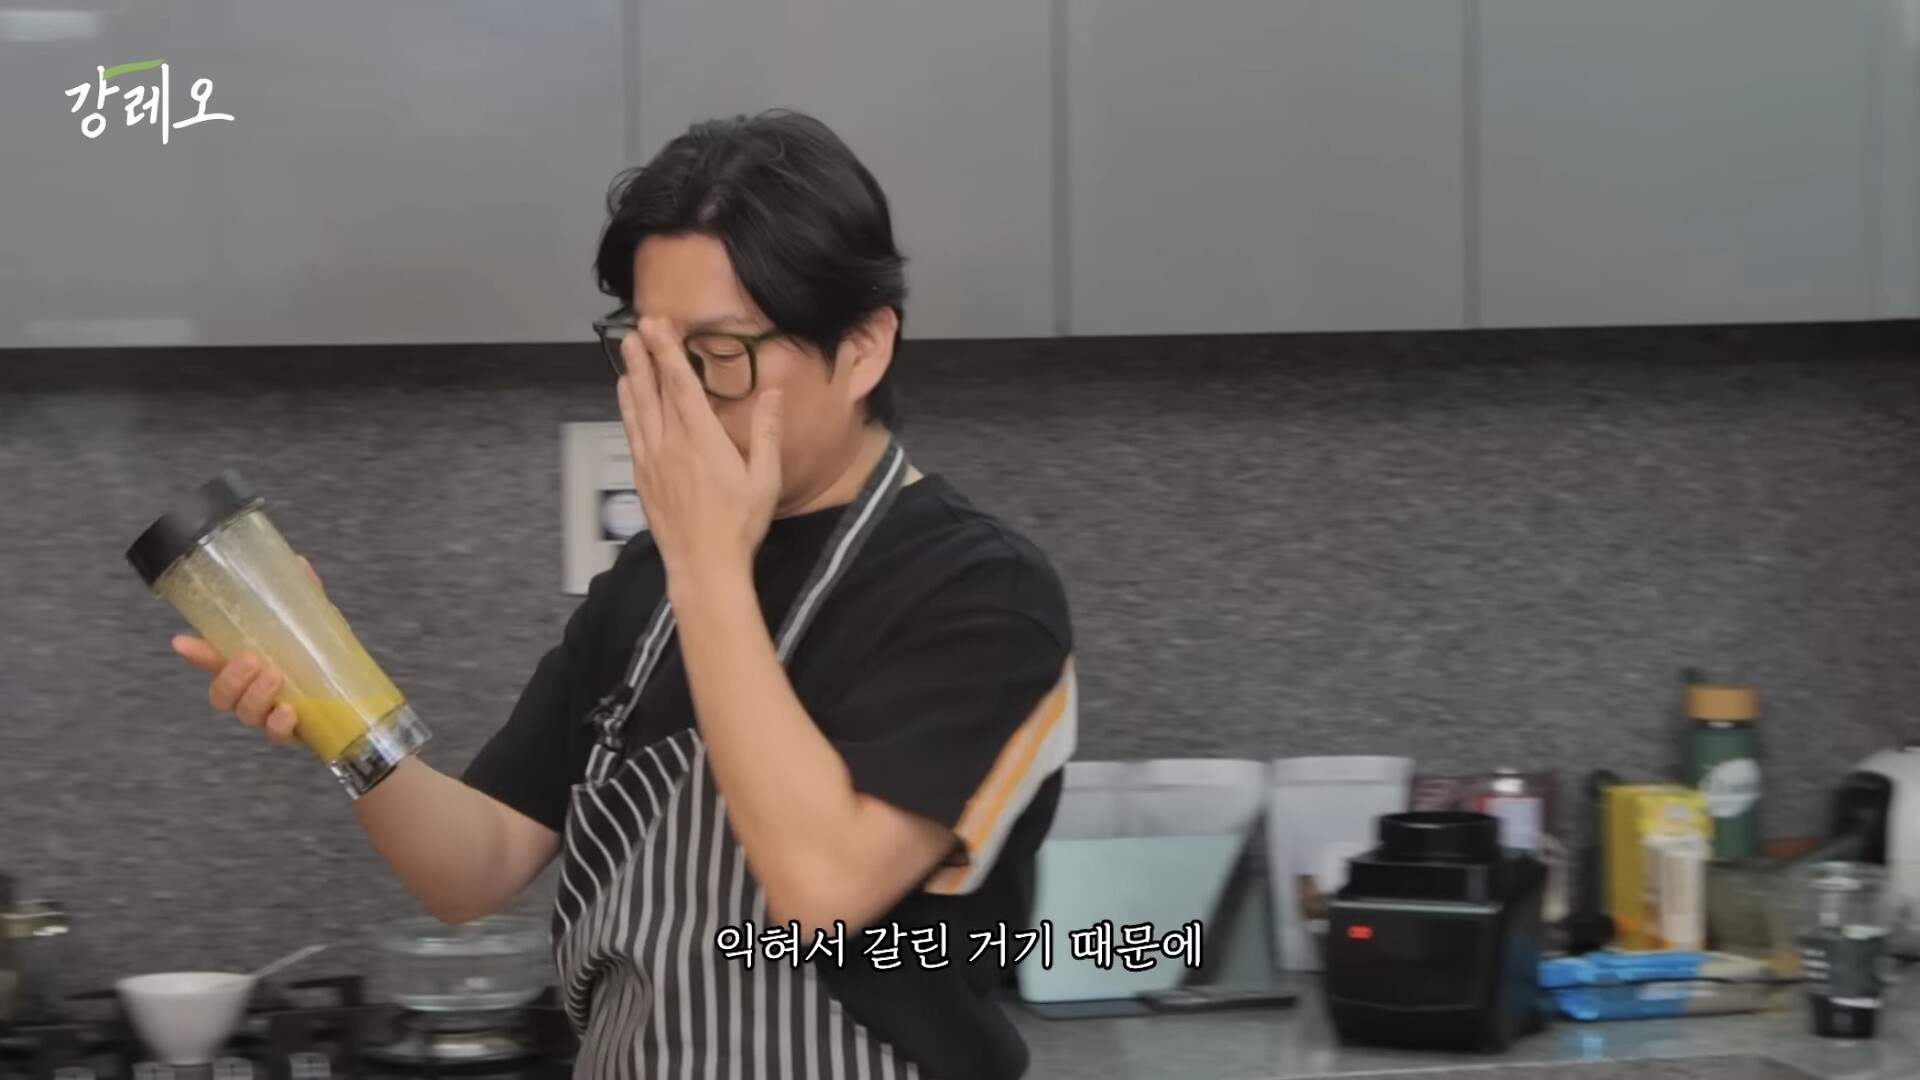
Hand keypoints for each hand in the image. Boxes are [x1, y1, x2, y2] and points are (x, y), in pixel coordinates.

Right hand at [169, 556, 321, 745]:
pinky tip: (289, 712)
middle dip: (229, 678)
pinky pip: (277, 736)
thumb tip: (299, 562)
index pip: (213, 660)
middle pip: (221, 694)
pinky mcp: (294, 734)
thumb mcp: (315, 625)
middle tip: (251, 660)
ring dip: (255, 696)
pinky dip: (279, 725)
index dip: (196, 653)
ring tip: (275, 677)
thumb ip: (305, 598)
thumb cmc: (324, 658)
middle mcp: (253, 692)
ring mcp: (271, 715)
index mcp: (249, 665)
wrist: (360, 697)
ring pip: (245, 714)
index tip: (183, 642)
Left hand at [616, 319, 782, 589]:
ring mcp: (653, 460)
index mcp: (702, 439)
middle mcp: (671, 443)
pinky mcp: (643, 477)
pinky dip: (626, 408)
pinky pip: (632, 432)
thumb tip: (772, 392)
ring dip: (633, 376)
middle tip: (637, 328)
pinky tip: (625, 395)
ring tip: (627, 350)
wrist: (704, 566)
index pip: (681, 384)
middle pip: (654, 390)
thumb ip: (766, 432)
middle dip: (646, 356)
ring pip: (638, 408)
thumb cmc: (740, 525)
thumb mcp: (765, 479)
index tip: (658, 326)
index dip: (668, 352)